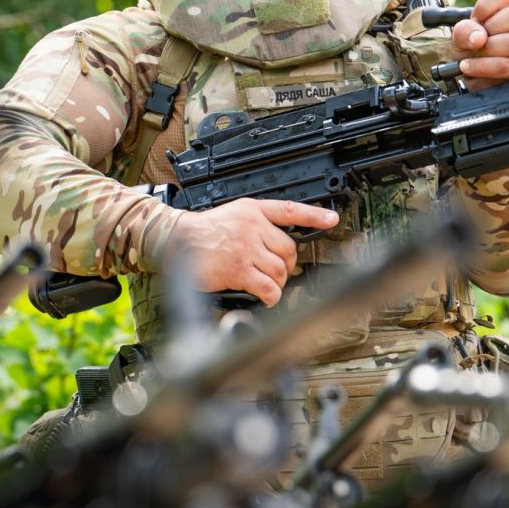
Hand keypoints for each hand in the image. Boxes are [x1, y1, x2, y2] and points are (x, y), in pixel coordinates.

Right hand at [167, 198, 339, 305]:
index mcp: (252, 210)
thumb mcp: (232, 215)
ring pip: (280, 270)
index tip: (333, 219)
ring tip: (267, 285)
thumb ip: (256, 224)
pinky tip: (266, 297)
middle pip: (289, 249)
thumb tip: (277, 247)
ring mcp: (246, 248)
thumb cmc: (202, 232)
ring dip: (278, 282)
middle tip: (278, 272)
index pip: (289, 210)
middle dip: (288, 265)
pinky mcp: (239, 269)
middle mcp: (252, 226)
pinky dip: (271, 297)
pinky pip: (268, 287)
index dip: (314, 215)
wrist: (176, 241)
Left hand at [450, 0, 508, 89]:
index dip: (484, 7)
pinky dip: (484, 68)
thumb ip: (464, 31)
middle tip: (477, 40)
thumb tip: (478, 37)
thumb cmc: (473, 49)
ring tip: (471, 56)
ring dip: (487, 51)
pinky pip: (508, 65)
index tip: (475, 21)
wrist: (478, 76)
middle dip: (488, 30)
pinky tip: (471, 67)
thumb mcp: (461, 36)